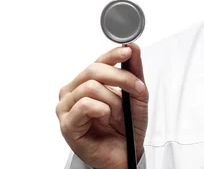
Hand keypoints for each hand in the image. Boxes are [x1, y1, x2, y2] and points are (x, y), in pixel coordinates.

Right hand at [56, 43, 148, 168]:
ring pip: (90, 87)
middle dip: (120, 78)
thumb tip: (133, 47)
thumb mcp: (137, 95)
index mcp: (87, 81)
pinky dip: (102, 110)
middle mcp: (73, 91)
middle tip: (135, 88)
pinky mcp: (67, 124)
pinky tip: (105, 118)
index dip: (113, 54)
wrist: (125, 154)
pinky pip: (85, 105)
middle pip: (93, 70)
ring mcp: (67, 108)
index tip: (127, 51)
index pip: (98, 61)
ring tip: (116, 114)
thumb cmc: (126, 127)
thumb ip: (134, 72)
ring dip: (112, 100)